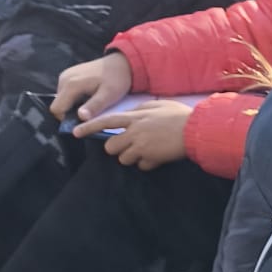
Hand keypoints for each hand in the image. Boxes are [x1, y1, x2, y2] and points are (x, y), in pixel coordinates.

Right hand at [50, 51, 133, 120]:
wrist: (121, 63)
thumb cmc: (117, 79)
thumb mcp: (109, 95)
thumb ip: (94, 106)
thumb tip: (81, 117)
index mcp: (71, 85)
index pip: (56, 109)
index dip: (66, 120)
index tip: (82, 121)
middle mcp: (64, 79)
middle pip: (58, 105)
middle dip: (70, 113)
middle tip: (90, 113)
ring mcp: (65, 75)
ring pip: (62, 100)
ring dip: (73, 106)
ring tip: (91, 104)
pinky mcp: (68, 75)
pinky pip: (65, 93)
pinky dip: (74, 99)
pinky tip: (88, 97)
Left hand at [76, 100, 191, 169]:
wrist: (196, 130)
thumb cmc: (180, 116)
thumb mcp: (158, 105)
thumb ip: (141, 109)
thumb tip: (131, 114)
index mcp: (135, 117)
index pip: (106, 121)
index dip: (89, 127)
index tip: (75, 133)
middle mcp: (135, 132)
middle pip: (111, 146)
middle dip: (118, 148)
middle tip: (130, 146)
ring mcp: (142, 146)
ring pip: (124, 158)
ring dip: (133, 157)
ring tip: (148, 150)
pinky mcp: (151, 158)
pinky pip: (141, 166)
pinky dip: (148, 163)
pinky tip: (158, 156)